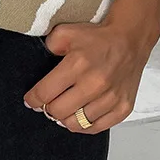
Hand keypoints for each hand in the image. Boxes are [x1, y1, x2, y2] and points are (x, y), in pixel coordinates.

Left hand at [22, 14, 158, 133]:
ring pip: (76, 123)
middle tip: (47, 103)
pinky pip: (96, 128)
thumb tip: (40, 63)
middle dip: (48, 108)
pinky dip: (84, 125)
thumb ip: (49, 46)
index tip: (31, 101)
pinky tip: (79, 115)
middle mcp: (94, 84)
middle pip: (58, 111)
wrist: (129, 39)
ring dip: (66, 117)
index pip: (45, 93)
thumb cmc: (97, 37)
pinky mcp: (123, 107)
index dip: (33, 99)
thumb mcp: (66, 32)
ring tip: (64, 109)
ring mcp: (110, 98)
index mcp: (77, 64)